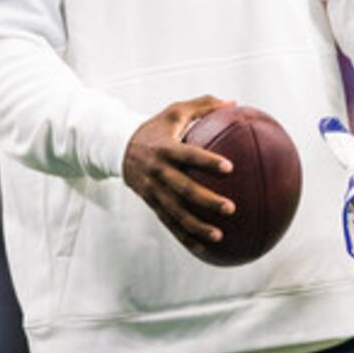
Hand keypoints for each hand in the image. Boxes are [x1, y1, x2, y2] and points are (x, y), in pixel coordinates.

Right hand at [123, 96, 236, 256]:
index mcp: (165, 148)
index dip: (206, 161)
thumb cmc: (156, 128)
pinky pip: (169, 223)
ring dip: (197, 226)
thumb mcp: (174, 111)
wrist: (118, 148)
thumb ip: (204, 105)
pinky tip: (205, 249)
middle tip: (231, 208)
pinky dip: (186, 237)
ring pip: (176, 212)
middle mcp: (158, 171)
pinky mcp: (151, 203)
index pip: (188, 155)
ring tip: (220, 236)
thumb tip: (235, 103)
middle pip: (183, 189)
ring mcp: (153, 190)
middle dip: (206, 201)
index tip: (229, 168)